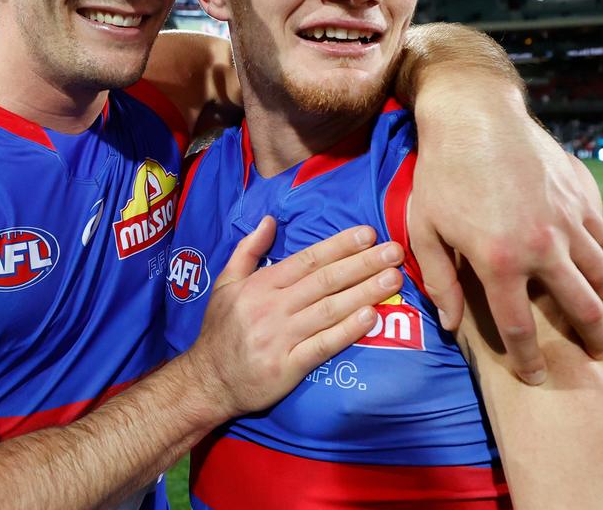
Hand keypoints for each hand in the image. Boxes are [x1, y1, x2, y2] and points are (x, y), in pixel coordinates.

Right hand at [185, 218, 403, 419]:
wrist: (207, 381)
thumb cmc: (219, 330)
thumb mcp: (226, 283)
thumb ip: (248, 250)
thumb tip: (269, 220)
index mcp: (260, 285)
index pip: (307, 259)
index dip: (339, 245)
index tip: (368, 233)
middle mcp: (271, 308)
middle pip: (324, 281)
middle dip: (363, 264)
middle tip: (394, 251)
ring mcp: (280, 338)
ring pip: (329, 310)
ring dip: (364, 292)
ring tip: (393, 279)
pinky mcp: (287, 367)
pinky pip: (323, 345)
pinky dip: (348, 330)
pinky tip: (371, 316)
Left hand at [409, 99, 602, 384]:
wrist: (475, 116)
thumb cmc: (441, 173)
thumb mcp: (425, 229)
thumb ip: (440, 280)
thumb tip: (451, 324)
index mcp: (500, 261)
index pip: (519, 328)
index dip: (528, 359)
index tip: (534, 376)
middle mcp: (542, 246)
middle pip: (580, 308)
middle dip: (592, 338)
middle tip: (597, 354)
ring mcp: (567, 220)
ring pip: (601, 273)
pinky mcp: (580, 197)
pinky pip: (602, 237)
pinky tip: (600, 268)